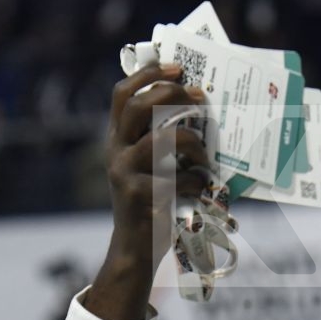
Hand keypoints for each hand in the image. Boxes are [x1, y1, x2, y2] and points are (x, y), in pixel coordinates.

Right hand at [86, 62, 210, 319]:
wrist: (135, 251)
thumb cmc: (151, 205)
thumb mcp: (149, 167)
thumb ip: (159, 140)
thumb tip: (196, 106)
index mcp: (117, 140)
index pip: (122, 95)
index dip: (147, 76)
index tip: (176, 68)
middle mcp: (115, 152)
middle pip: (137, 107)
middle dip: (171, 95)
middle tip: (200, 97)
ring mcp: (125, 174)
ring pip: (163, 140)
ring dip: (192, 142)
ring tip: (205, 155)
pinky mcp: (140, 197)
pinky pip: (178, 179)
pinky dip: (197, 183)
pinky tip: (202, 190)